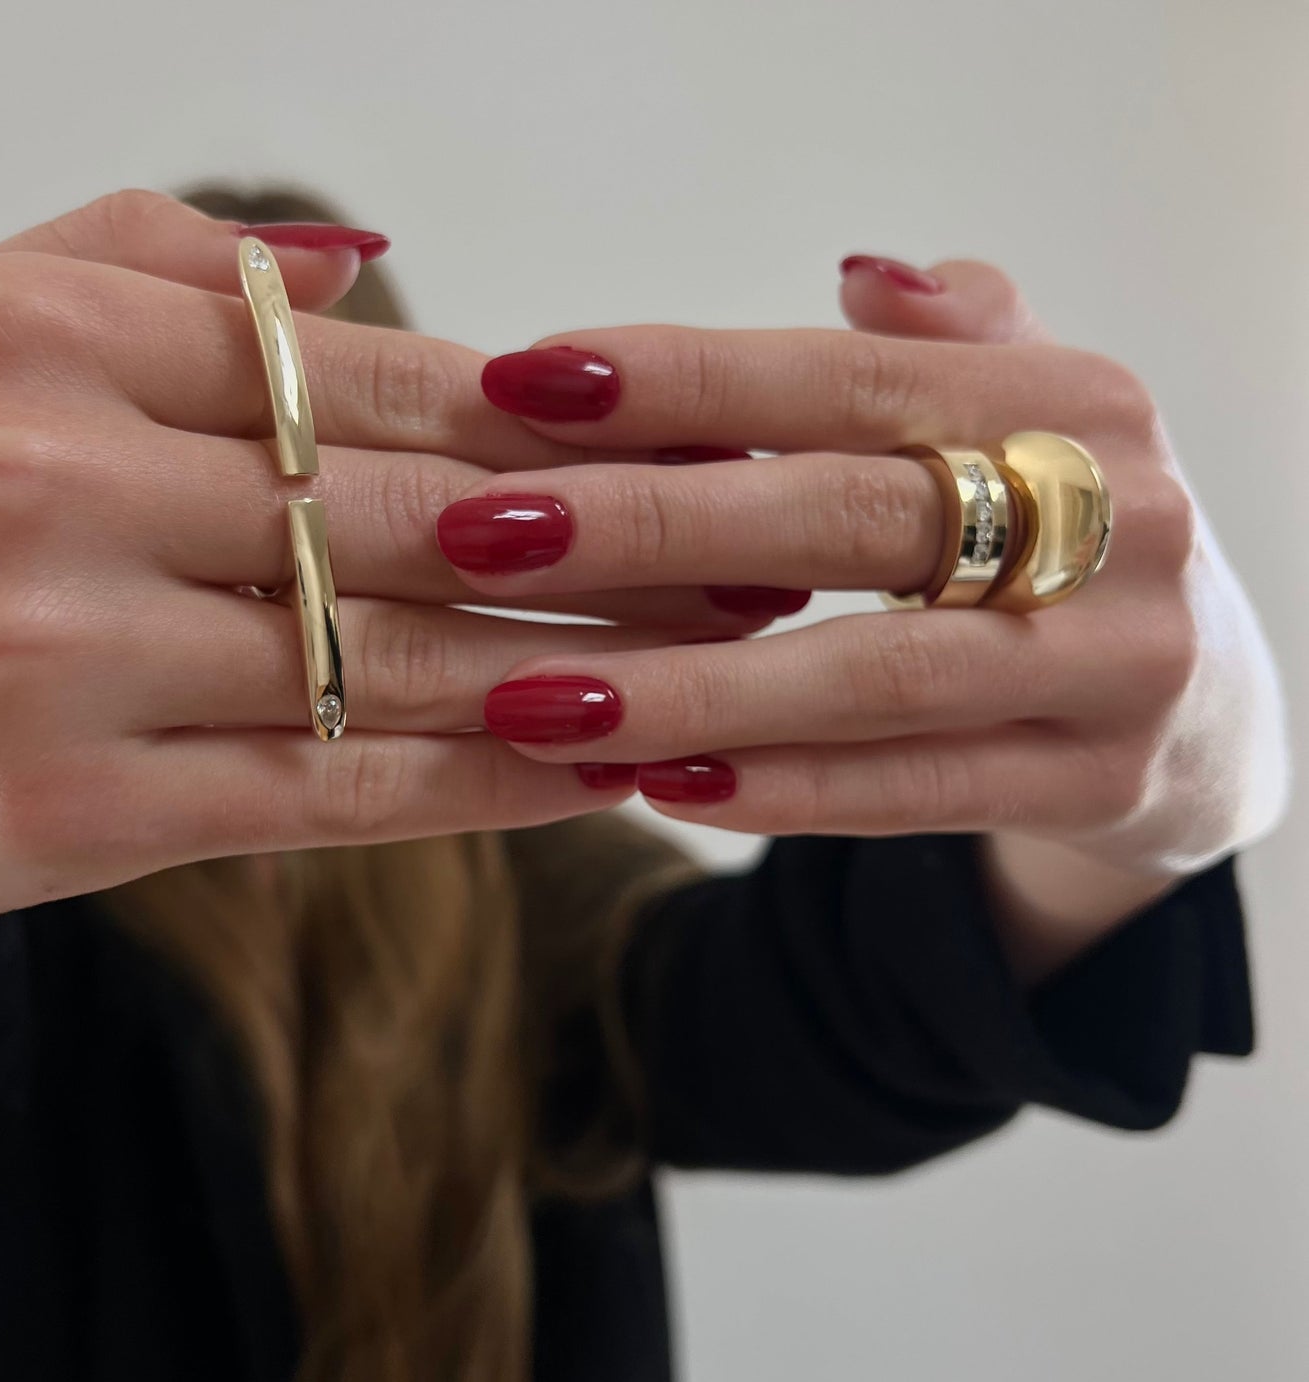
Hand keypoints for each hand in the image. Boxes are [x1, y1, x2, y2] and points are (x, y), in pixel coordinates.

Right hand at [0, 190, 759, 931]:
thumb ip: (159, 262)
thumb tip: (375, 260)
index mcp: (47, 339)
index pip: (376, 378)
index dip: (556, 418)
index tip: (688, 443)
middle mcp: (51, 485)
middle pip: (415, 517)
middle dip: (619, 544)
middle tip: (768, 555)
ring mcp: (56, 657)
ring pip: (394, 662)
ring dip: (587, 667)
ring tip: (724, 665)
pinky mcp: (63, 813)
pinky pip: (329, 791)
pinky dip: (483, 784)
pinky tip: (600, 774)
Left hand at [436, 255, 1289, 972]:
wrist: (1206, 697)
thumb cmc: (1061, 529)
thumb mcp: (1030, 412)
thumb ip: (944, 345)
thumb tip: (856, 278)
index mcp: (1074, 397)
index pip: (846, 381)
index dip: (683, 381)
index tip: (523, 380)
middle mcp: (1110, 520)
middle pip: (845, 517)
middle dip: (649, 525)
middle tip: (486, 535)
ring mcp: (1116, 663)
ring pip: (872, 675)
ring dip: (689, 686)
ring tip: (534, 696)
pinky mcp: (1097, 783)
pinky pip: (914, 792)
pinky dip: (782, 790)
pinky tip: (658, 783)